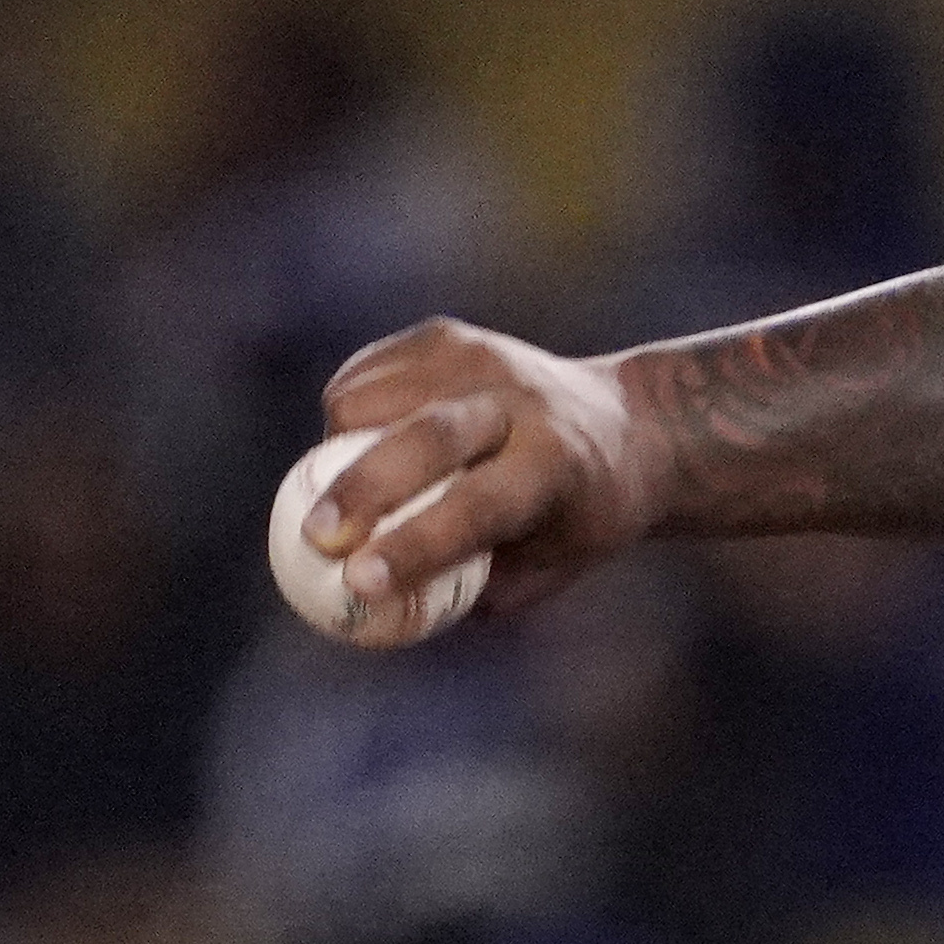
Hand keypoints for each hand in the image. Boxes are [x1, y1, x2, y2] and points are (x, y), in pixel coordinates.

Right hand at [303, 318, 671, 619]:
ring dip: (337, 448)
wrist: (630, 425)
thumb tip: (377, 607)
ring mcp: (480, 357)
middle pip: (425, 439)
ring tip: (344, 493)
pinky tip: (357, 445)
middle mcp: (519, 402)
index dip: (415, 546)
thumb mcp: (551, 565)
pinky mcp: (444, 336)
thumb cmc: (580, 516)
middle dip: (359, 490)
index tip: (358, 582)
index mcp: (556, 466)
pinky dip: (345, 416)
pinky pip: (365, 376)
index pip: (478, 507)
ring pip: (375, 398)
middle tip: (313, 538)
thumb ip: (472, 588)